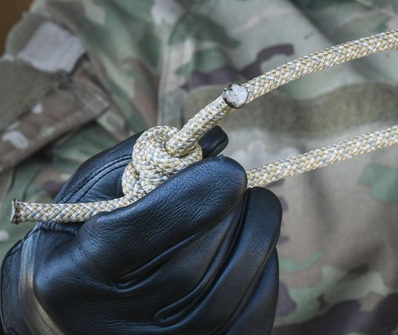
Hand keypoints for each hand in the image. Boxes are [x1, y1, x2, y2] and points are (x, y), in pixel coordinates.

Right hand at [1, 128, 281, 333]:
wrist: (74, 326)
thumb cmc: (80, 249)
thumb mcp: (83, 202)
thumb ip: (136, 162)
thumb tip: (214, 142)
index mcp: (78, 276)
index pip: (160, 220)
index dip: (202, 185)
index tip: (221, 164)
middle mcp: (123, 321)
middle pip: (209, 240)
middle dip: (230, 198)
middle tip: (225, 182)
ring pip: (246, 262)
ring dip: (253, 221)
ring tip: (234, 210)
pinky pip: (262, 293)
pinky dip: (262, 258)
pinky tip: (238, 246)